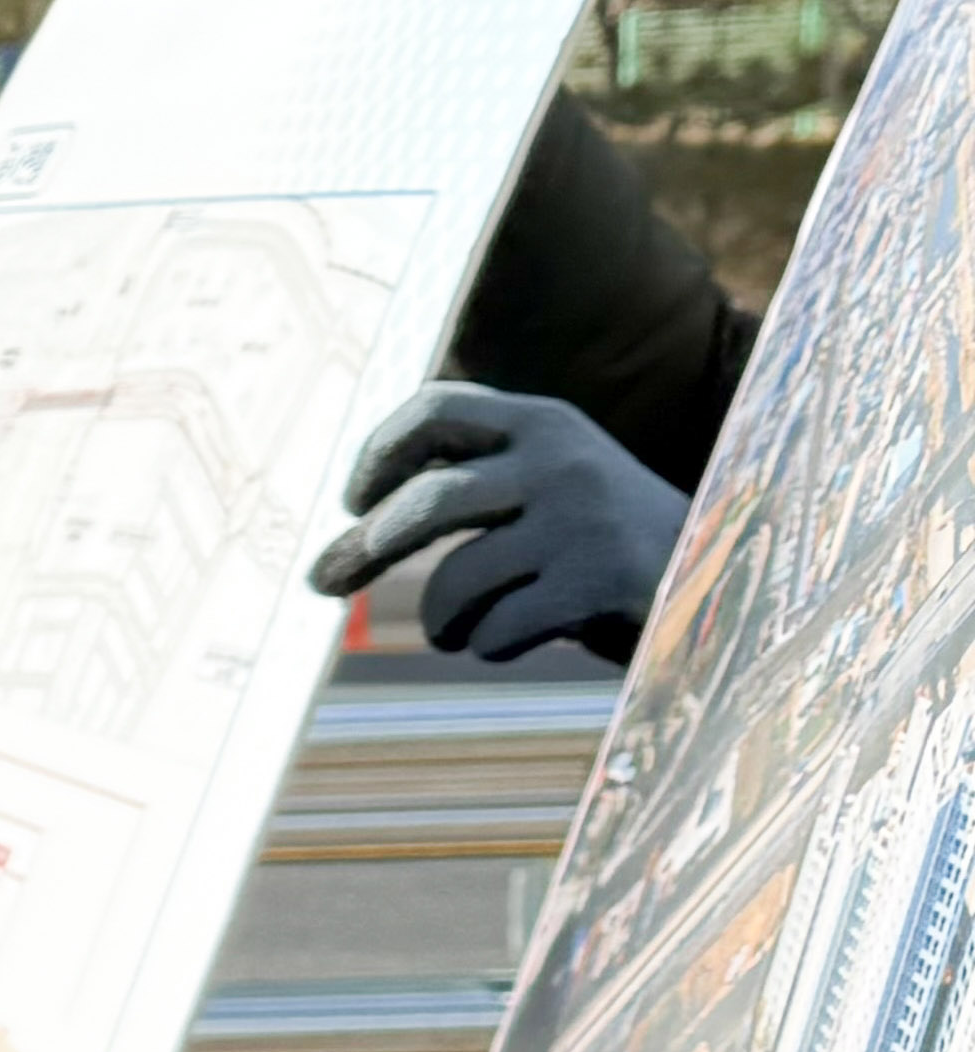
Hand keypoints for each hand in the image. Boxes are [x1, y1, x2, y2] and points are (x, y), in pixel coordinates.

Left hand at [305, 381, 686, 664]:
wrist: (726, 586)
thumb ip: (479, 483)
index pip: (438, 407)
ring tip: (452, 629)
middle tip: (324, 580)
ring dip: (438, 616)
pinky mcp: (599, 581)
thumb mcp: (552, 488)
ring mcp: (584, 520)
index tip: (353, 501)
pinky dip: (486, 643)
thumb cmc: (607, 546)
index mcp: (546, 423)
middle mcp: (563, 460)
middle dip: (363, 548)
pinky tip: (506, 641)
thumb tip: (354, 524)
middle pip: (427, 501)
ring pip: (455, 578)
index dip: (379, 452)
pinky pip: (496, 627)